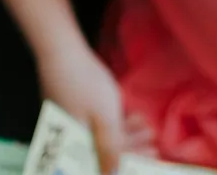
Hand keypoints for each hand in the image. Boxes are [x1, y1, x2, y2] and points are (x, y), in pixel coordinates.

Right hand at [36, 43, 155, 172]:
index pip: (103, 165)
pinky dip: (114, 125)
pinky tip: (131, 116)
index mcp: (73, 148)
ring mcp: (70, 127)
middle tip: (152, 140)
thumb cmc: (85, 86)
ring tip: (145, 124)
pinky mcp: (74, 113)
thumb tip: (114, 174)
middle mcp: (68, 142)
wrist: (63, 53)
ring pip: (101, 140)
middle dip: (130, 149)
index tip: (151, 155)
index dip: (129, 163)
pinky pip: (96, 127)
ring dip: (126, 136)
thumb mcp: (105, 118)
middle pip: (102, 155)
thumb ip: (111, 149)